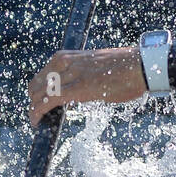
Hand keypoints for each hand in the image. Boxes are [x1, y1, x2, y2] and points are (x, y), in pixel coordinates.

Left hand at [28, 48, 147, 126]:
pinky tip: (36, 121)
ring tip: (37, 120)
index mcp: (69, 55)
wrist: (141, 65)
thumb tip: (76, 90)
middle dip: (33, 101)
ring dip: (34, 108)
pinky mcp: (77, 88)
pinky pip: (48, 100)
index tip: (38, 102)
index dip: (37, 91)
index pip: (42, 74)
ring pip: (39, 93)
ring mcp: (71, 74)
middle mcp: (65, 61)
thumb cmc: (124, 67)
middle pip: (36, 84)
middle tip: (38, 114)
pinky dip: (37, 112)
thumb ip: (81, 74)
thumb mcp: (95, 65)